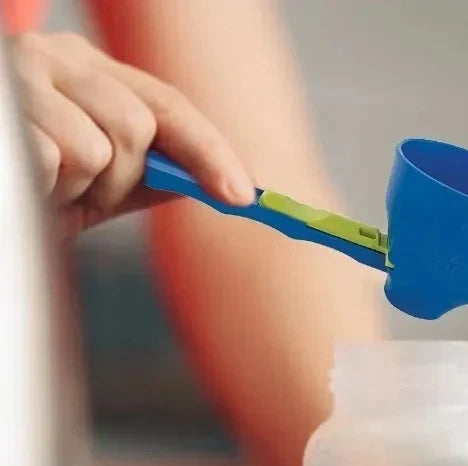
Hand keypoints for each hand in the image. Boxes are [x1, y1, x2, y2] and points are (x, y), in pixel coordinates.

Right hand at [10, 31, 252, 236]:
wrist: (1, 204)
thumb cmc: (31, 186)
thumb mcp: (96, 181)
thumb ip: (148, 174)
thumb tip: (217, 183)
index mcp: (90, 71)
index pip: (169, 107)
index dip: (210, 152)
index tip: (243, 196)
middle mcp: (58, 59)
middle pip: (137, 127)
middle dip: (118, 178)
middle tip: (79, 193)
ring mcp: (23, 75)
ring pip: (97, 147)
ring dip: (75, 188)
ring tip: (42, 188)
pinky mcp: (4, 108)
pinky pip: (55, 159)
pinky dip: (45, 190)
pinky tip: (24, 185)